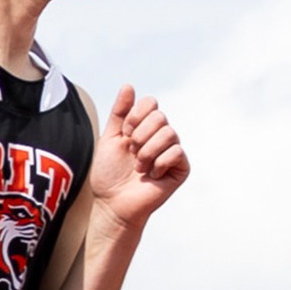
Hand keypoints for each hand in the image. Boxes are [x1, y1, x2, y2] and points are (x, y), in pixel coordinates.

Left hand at [88, 84, 187, 228]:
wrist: (113, 203)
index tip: (124, 134)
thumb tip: (129, 86)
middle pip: (160, 116)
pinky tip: (152, 174)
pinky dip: (159, 163)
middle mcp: (161, 136)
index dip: (135, 116)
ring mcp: (172, 152)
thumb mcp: (110, 138)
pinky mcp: (181, 168)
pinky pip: (176, 153)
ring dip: (147, 152)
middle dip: (139, 136)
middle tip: (132, 154)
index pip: (150, 103)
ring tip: (139, 166)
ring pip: (168, 133)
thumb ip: (119, 112)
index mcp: (144, 127)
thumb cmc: (109, 174)